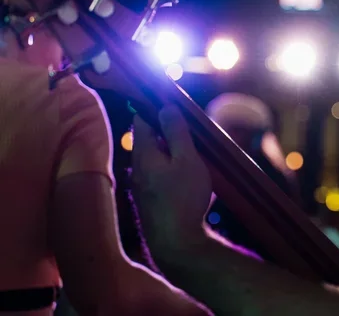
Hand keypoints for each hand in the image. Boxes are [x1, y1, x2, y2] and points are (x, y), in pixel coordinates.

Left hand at [132, 105, 211, 259]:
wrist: (177, 244)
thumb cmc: (184, 198)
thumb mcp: (187, 158)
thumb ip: (176, 132)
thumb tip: (166, 108)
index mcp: (144, 153)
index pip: (142, 119)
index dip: (155, 106)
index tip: (170, 100)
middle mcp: (138, 168)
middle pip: (149, 139)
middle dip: (168, 131)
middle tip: (190, 128)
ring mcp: (142, 187)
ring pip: (156, 159)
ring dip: (172, 152)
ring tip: (195, 154)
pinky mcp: (151, 202)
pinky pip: (160, 176)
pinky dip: (173, 170)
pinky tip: (190, 179)